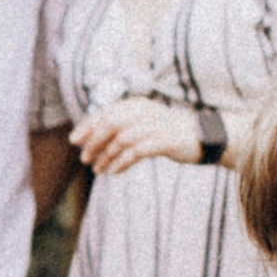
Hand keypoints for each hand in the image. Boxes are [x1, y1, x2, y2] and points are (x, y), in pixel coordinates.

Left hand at [70, 97, 201, 176]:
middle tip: (85, 158)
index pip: (106, 112)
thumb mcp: (142, 124)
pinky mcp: (165, 140)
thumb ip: (120, 128)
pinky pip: (137, 151)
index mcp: (137, 105)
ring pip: (122, 139)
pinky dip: (122, 162)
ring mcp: (156, 125)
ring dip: (106, 155)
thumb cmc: (166, 132)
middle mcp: (145, 111)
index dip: (87, 126)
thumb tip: (90, 140)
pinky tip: (114, 171)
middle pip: (111, 124)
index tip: (74, 141)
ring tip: (98, 169)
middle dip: (94, 142)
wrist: (201, 136)